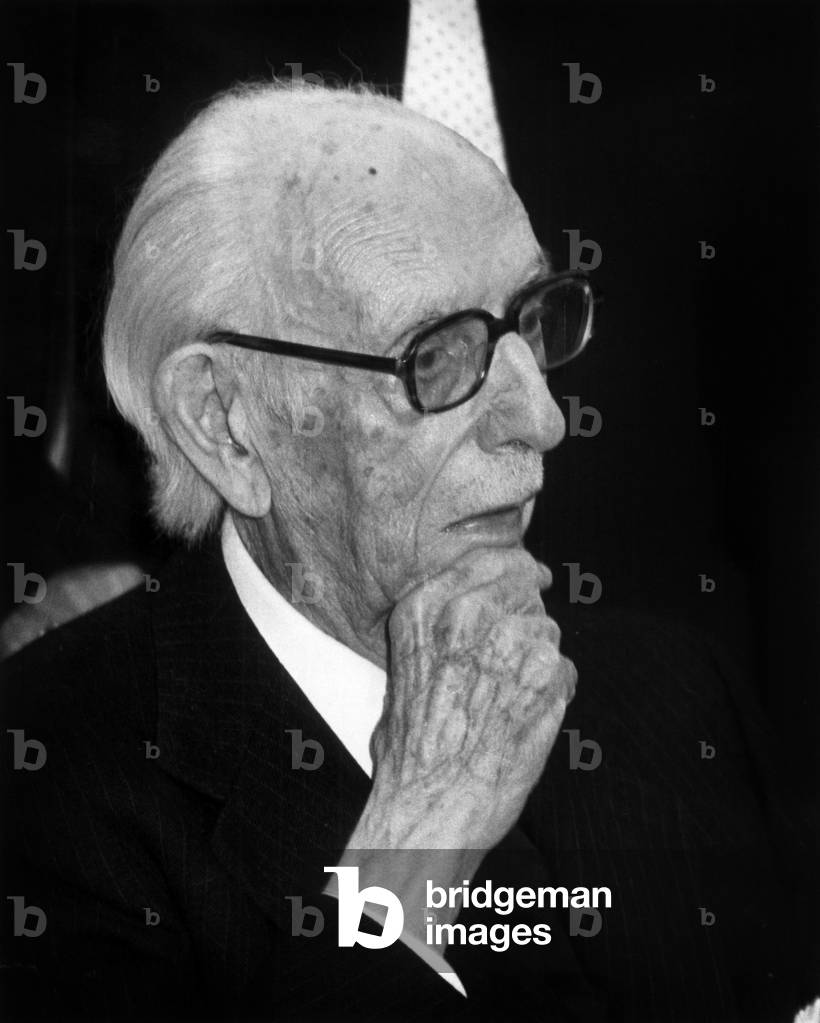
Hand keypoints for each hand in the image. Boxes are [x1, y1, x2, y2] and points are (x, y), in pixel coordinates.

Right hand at [331, 548, 575, 942]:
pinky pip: (565, 668)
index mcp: (425, 605)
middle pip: (524, 587)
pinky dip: (555, 691)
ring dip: (538, 657)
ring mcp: (511, 638)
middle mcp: (467, 611)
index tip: (530, 576)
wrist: (430, 808)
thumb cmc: (410, 751)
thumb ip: (438, 625)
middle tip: (516, 654)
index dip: (516, 568)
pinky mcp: (547, 673)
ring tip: (508, 700)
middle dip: (525, 617)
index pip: (491, 557)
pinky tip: (526, 718)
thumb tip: (474, 609)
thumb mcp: (402, 666)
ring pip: (546, 628)